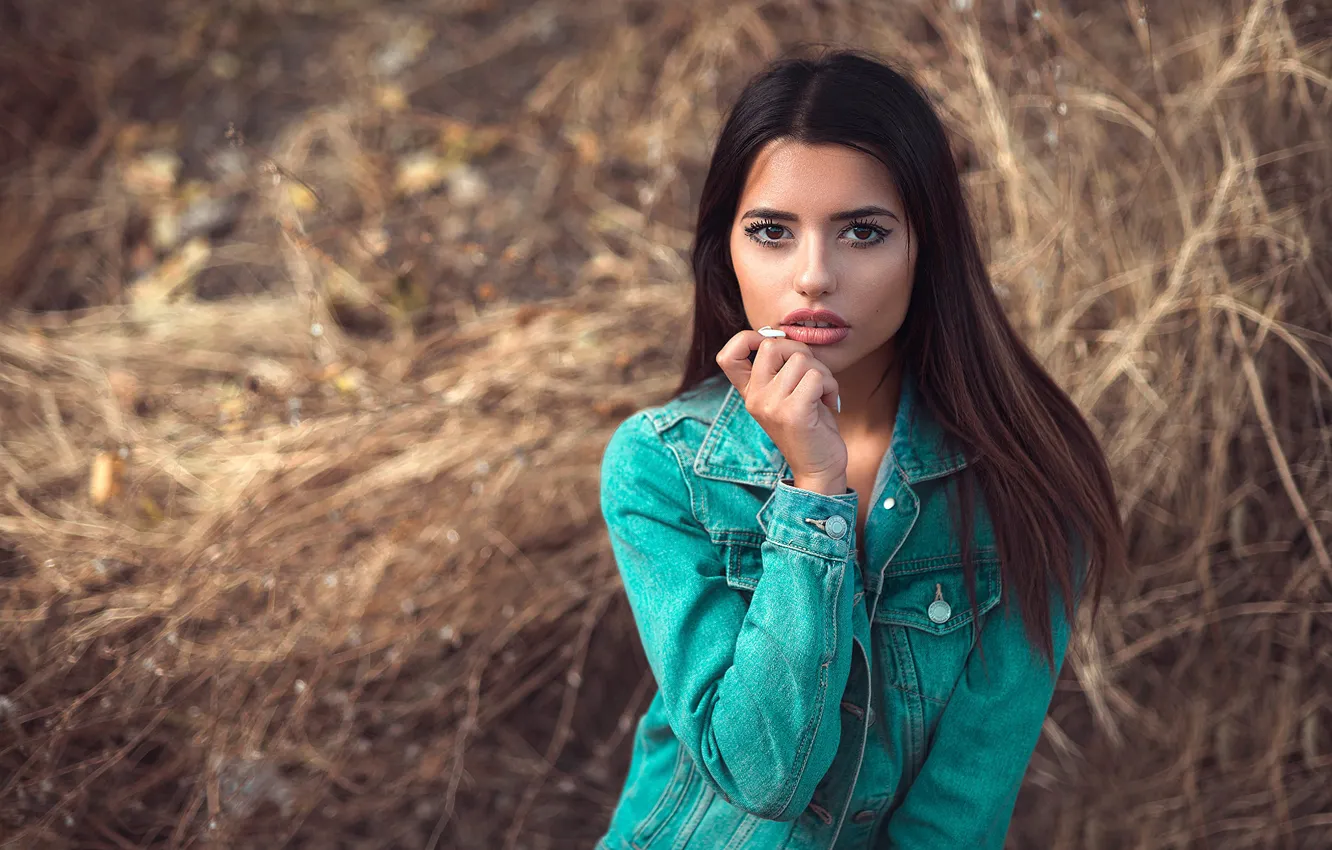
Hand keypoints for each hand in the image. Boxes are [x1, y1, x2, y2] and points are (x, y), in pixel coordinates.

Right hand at [715, 330, 847, 493]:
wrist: (819, 468)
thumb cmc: (809, 426)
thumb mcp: (786, 393)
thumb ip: (780, 367)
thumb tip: (784, 332)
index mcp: (750, 392)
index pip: (727, 356)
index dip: (748, 339)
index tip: (776, 349)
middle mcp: (754, 398)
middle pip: (772, 345)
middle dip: (801, 352)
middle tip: (813, 375)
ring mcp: (770, 406)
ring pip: (801, 359)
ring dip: (823, 373)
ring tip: (822, 394)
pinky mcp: (792, 413)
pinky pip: (816, 377)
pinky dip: (830, 386)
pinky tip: (829, 402)